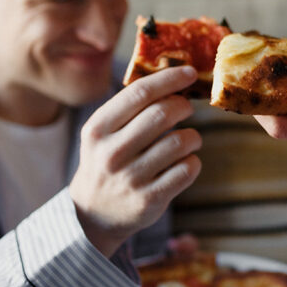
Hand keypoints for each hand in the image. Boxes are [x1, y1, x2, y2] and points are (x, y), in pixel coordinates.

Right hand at [70, 67, 202, 256]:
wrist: (93, 214)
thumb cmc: (107, 160)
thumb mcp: (103, 132)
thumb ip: (130, 107)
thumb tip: (173, 76)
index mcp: (98, 129)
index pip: (140, 93)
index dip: (170, 78)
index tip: (190, 73)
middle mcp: (111, 153)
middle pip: (162, 114)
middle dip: (183, 106)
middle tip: (187, 108)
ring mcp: (130, 178)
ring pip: (179, 142)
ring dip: (192, 136)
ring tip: (189, 139)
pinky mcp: (149, 200)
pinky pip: (186, 170)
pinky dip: (193, 161)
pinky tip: (186, 161)